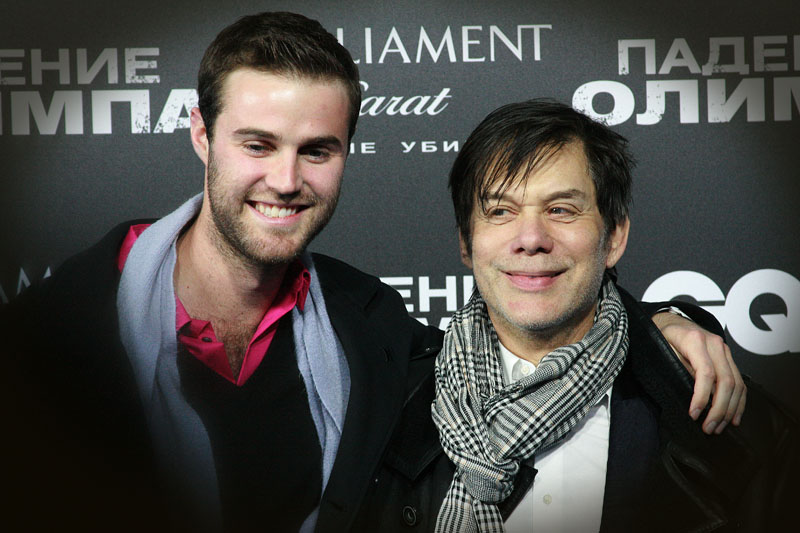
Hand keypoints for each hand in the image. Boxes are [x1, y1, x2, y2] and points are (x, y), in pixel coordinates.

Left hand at [652, 311, 746, 434]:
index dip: (701, 397)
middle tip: (709, 427)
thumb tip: (690, 389)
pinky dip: (738, 402)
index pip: (705, 373)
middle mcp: (714, 344)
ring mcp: (724, 350)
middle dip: (719, 409)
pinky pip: (740, 382)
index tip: (694, 414)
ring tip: (718, 427)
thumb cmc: (664, 336)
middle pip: (725, 381)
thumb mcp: (662, 348)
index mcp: (695, 340)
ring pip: (737, 384)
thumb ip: (676, 366)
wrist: (672, 322)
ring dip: (729, 410)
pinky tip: (733, 417)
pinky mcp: (728, 357)